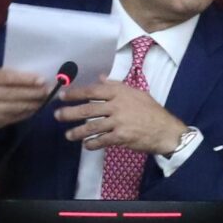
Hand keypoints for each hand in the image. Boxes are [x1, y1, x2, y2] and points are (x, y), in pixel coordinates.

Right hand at [0, 67, 59, 131]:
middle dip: (35, 92)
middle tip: (50, 90)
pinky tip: (37, 107)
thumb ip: (6, 77)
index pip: (9, 78)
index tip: (42, 79)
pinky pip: (17, 116)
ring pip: (19, 107)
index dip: (26, 79)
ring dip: (35, 103)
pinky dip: (29, 112)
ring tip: (47, 99)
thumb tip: (34, 78)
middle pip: (16, 94)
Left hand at [57, 79, 184, 157]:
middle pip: (88, 108)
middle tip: (57, 115)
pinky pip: (102, 140)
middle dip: (70, 112)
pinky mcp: (121, 137)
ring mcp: (119, 122)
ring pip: (92, 126)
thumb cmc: (150, 110)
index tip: (62, 96)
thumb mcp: (136, 92)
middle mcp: (117, 105)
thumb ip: (116, 85)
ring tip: (68, 135)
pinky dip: (92, 143)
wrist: (165, 130)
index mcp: (120, 92)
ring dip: (78, 131)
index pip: (93, 90)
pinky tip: (86, 145)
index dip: (76, 93)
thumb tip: (100, 77)